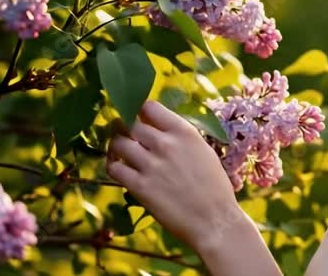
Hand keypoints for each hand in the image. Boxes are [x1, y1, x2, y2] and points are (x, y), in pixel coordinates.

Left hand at [105, 100, 245, 251]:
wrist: (214, 220)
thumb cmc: (214, 187)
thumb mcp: (203, 151)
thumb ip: (180, 137)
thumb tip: (160, 128)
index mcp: (183, 132)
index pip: (149, 107)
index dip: (139, 110)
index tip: (138, 116)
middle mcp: (165, 144)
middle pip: (129, 123)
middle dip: (122, 126)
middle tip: (121, 131)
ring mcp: (150, 165)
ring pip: (118, 143)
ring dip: (115, 145)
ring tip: (118, 150)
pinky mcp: (139, 186)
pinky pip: (114, 168)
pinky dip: (113, 165)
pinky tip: (119, 169)